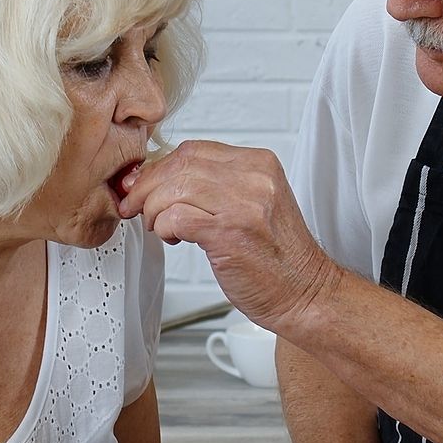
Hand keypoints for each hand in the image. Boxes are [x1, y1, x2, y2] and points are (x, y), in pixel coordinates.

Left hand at [118, 141, 341, 333]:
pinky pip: (176, 217)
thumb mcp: (255, 203)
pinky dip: (163, 227)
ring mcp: (243, 205)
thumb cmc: (277, 256)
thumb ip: (218, 185)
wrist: (306, 293)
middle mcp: (254, 179)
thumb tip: (162, 178)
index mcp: (259, 164)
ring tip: (157, 226)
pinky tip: (170, 238)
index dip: (160, 166)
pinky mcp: (228, 234)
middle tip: (136, 205)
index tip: (145, 184)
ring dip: (153, 209)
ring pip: (173, 188)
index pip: (194, 149)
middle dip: (147, 186)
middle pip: (180, 164)